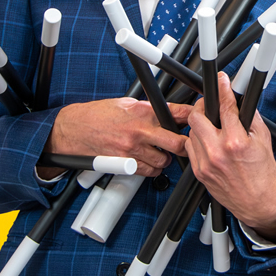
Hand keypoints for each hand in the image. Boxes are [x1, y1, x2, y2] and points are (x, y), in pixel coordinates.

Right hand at [39, 97, 190, 177]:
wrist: (74, 129)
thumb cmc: (100, 114)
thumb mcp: (130, 103)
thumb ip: (152, 109)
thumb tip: (172, 112)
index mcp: (144, 112)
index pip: (178, 114)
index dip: (194, 118)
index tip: (201, 120)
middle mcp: (140, 131)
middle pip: (178, 144)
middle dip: (185, 145)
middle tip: (185, 144)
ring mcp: (133, 150)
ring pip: (165, 161)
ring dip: (166, 158)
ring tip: (160, 152)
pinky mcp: (125, 165)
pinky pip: (149, 172)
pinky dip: (152, 169)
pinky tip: (148, 160)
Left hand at [180, 72, 275, 241]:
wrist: (258, 203)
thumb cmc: (263, 174)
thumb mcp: (264, 139)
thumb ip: (250, 116)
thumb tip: (241, 99)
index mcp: (236, 142)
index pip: (224, 106)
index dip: (223, 89)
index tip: (222, 81)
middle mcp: (217, 152)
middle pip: (197, 116)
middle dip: (204, 105)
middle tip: (211, 104)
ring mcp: (205, 163)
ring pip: (191, 131)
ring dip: (200, 124)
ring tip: (212, 125)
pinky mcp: (199, 172)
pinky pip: (190, 148)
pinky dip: (197, 141)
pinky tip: (209, 142)